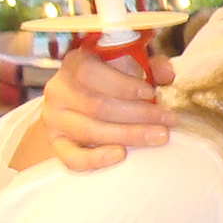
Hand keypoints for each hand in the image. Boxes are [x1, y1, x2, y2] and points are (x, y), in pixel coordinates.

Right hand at [33, 48, 179, 171]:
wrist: (83, 102)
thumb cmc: (112, 82)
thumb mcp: (131, 68)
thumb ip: (150, 67)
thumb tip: (167, 73)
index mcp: (74, 64)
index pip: (90, 72)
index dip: (122, 84)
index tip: (151, 92)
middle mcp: (59, 90)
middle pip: (96, 105)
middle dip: (138, 114)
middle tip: (168, 120)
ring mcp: (54, 119)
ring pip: (90, 130)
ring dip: (128, 134)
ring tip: (158, 136)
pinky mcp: (57, 143)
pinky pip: (71, 157)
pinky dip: (96, 158)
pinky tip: (121, 154)